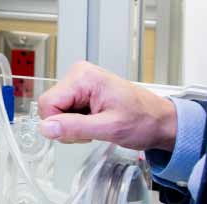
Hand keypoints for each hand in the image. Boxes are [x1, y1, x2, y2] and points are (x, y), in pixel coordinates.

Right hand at [35, 60, 178, 149]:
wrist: (160, 121)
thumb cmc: (144, 120)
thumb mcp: (109, 128)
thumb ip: (75, 127)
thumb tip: (46, 128)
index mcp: (83, 77)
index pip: (47, 103)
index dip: (59, 124)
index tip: (81, 131)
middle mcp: (79, 75)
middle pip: (51, 107)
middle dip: (67, 125)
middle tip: (92, 129)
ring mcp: (81, 82)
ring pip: (57, 111)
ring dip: (73, 125)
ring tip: (97, 125)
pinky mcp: (83, 91)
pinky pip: (66, 111)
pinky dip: (77, 122)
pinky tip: (94, 122)